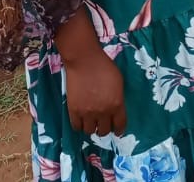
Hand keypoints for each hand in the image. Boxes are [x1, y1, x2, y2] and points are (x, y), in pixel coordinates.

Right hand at [55, 9, 126, 135]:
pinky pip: (77, 127)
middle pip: (104, 131)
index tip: (118, 131)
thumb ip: (118, 98)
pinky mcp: (73, 111)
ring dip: (92, 127)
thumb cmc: (105, 67)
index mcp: (116, 104)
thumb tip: (116, 109)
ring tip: (92, 121)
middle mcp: (103, 112)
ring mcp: (87, 113)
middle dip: (105, 128)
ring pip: (90, 131)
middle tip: (103, 123)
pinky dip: (80, 126)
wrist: (85, 61)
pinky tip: (82, 120)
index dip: (119, 129)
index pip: (120, 125)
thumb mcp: (118, 82)